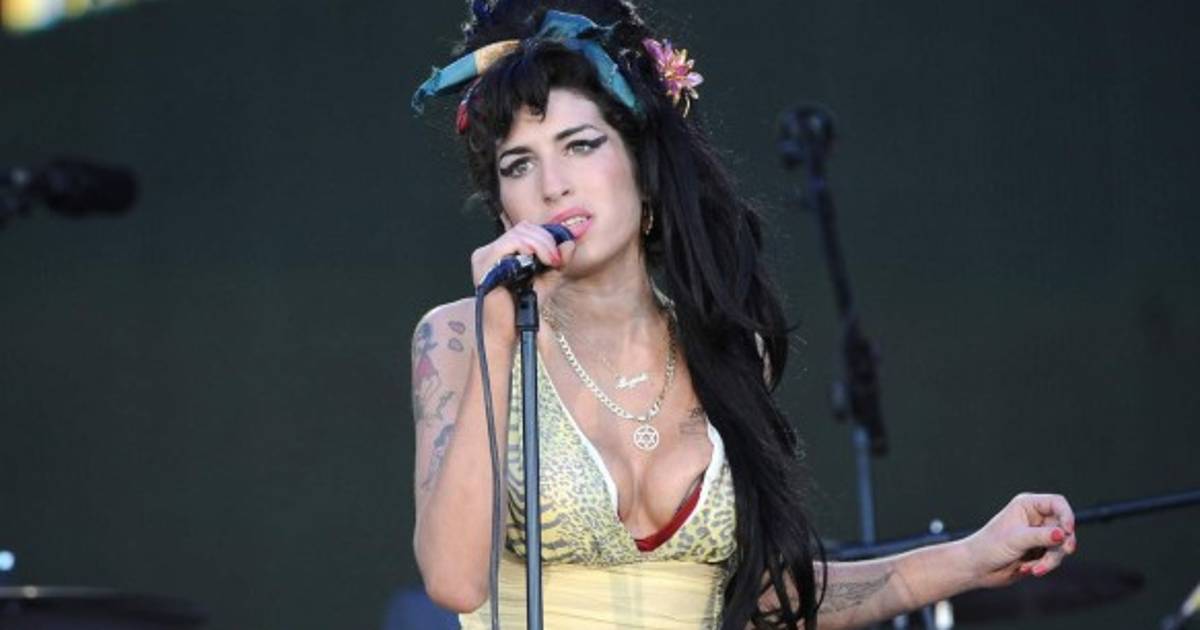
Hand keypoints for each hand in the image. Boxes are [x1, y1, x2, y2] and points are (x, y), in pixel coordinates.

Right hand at [469, 221, 575, 337]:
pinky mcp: (484, 264)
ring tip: (550, 262)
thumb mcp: (546, 280)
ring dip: (541, 244)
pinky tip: (537, 263)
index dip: (546, 236)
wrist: (509, 330)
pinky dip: (529, 248)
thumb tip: (570, 242)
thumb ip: (559, 261)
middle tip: (556, 260)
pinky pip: (509, 244)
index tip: (560, 255)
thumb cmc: (524, 307)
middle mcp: (489, 251)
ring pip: (518, 233)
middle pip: (523, 228)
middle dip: (546, 240)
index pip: (525, 229)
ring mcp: (484, 256)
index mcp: (500, 252)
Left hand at [961, 492, 1077, 588]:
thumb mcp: (1016, 539)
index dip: (1067, 515)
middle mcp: (1036, 518)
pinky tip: (1027, 570)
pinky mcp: (1040, 551)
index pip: (1057, 503)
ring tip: (1034, 569)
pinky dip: (1044, 565)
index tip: (1067, 531)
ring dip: (1051, 559)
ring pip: (1062, 545)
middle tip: (1064, 551)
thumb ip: (1040, 536)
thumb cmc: (990, 547)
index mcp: (1027, 505)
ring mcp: (1039, 535)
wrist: (977, 568)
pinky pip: (1054, 558)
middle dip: (1061, 544)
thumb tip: (1063, 534)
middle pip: (1064, 527)